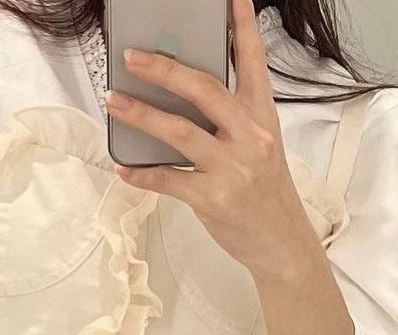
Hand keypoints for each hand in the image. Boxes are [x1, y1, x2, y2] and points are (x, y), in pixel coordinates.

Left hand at [106, 0, 317, 278]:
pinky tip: (124, 167)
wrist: (283, 246)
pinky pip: (169, 180)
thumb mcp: (261, 148)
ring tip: (114, 101)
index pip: (252, 63)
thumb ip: (231, 119)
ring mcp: (232, 170)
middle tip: (132, 57)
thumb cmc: (267, 194)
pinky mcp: (213, 200)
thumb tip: (182, 95)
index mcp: (262, 119)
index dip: (242, 25)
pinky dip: (143, 174)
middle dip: (164, 70)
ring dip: (141, 115)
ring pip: (179, 132)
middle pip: (204, 91)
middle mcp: (250, 139)